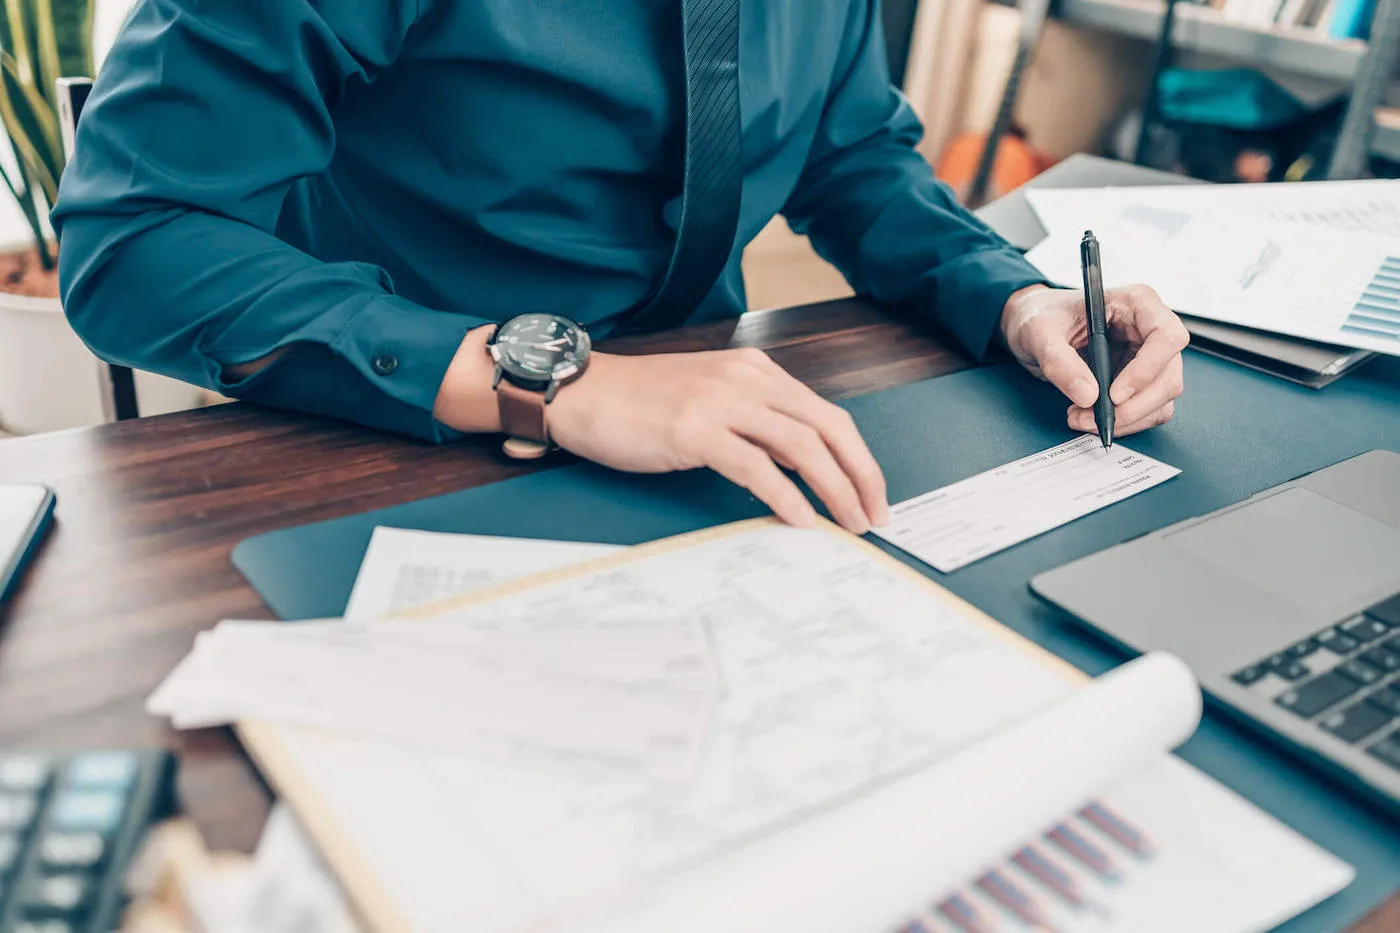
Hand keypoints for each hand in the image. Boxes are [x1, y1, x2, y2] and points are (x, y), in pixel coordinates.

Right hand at [548, 348, 889, 532]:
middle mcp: (747, 379)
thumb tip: (804, 469)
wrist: (582, 394)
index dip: (859, 458)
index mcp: (757, 371)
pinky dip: (785, 495)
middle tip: (876, 517)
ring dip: (834, 489)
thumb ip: (758, 425)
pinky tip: (800, 519)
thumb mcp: (712, 402)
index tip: (872, 495)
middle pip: (829, 426)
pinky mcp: (694, 430)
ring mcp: (721, 402)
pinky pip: (756, 465)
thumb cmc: (640, 405)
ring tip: (849, 524)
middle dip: (861, 475)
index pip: (827, 414)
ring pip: (802, 444)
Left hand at [1001, 284, 1189, 436]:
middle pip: (1168, 375)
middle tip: (1094, 418)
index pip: (1166, 336)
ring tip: (1083, 418)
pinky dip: (1125, 421)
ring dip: (1127, 418)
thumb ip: (1059, 361)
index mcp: (1136, 303)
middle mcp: (1149, 329)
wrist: (1033, 326)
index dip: (1146, 369)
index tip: (1114, 394)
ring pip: (1161, 397)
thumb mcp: (1040, 332)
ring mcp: (1148, 356)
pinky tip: (1091, 417)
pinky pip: (1148, 408)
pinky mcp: (1140, 379)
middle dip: (1133, 406)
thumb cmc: (1041, 315)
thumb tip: (1088, 395)